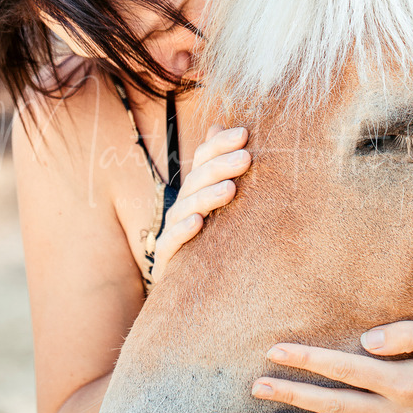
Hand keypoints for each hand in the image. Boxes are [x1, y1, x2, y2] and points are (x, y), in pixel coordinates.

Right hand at [150, 125, 250, 282]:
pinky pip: (171, 243)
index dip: (220, 144)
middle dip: (221, 166)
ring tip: (230, 189)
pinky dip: (183, 231)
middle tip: (247, 158)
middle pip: (197, 180)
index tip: (245, 134)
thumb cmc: (215, 238)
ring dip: (207, 197)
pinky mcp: (166, 260)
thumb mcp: (220, 199)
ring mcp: (172, 232)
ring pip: (186, 208)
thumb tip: (217, 124)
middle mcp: (182, 206)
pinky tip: (198, 223)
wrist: (194, 288)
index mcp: (196, 189)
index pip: (203, 159)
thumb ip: (218, 164)